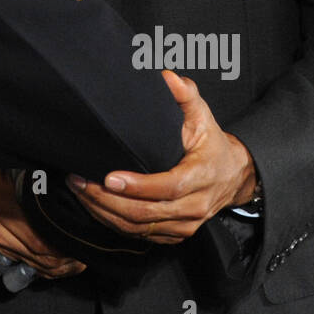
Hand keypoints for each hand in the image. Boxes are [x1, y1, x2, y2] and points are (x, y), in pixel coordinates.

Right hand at [0, 141, 85, 278]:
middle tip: (84, 259)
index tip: (83, 249)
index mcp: (3, 212)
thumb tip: (69, 191)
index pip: (42, 246)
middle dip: (64, 264)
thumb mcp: (12, 163)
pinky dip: (35, 263)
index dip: (65, 252)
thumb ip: (37, 183)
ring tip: (73, 262)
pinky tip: (50, 259)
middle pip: (37, 260)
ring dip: (52, 268)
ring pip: (27, 263)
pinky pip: (15, 258)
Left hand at [68, 71, 257, 244]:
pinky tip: (95, 206)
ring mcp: (185, 225)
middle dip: (108, 200)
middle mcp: (195, 206)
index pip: (168, 187)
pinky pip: (141, 236)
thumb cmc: (212, 143)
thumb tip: (167, 77)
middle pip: (147, 213)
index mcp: (202, 176)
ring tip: (79, 191)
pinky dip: (114, 223)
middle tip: (80, 181)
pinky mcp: (175, 235)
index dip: (138, 186)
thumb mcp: (203, 116)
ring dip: (105, 212)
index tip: (109, 177)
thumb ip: (186, 95)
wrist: (233, 176)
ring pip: (140, 228)